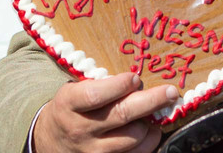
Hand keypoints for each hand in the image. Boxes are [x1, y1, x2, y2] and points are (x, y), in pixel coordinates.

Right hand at [34, 72, 177, 152]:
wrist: (52, 141)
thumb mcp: (74, 89)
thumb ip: (100, 83)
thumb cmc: (71, 107)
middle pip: (121, 115)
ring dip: (150, 125)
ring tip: (155, 114)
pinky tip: (150, 132)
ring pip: (132, 138)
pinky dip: (148, 144)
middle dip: (151, 101)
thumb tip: (138, 77)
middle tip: (170, 92)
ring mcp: (92, 151)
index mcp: (69, 104)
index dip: (118, 86)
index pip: (95, 95)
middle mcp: (80, 129)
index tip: (135, 78)